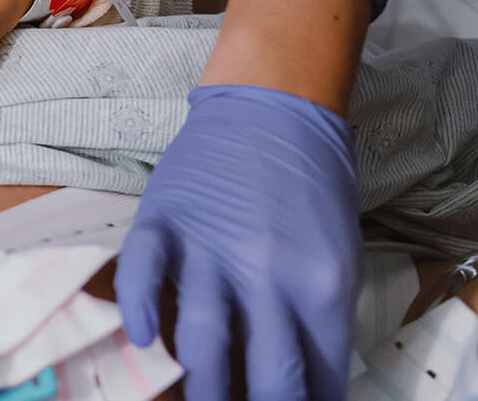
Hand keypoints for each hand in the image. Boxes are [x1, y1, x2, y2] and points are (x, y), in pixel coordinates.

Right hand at [114, 84, 360, 400]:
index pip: (319, 378)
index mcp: (323, 285)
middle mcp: (268, 274)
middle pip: (267, 374)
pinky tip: (144, 339)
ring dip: (204, 388)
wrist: (274, 105)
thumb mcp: (338, 255)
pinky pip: (142, 273)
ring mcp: (211, 247)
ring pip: (204, 339)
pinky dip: (138, 308)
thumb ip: (319, 318)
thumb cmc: (312, 182)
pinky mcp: (165, 221)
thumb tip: (307, 383)